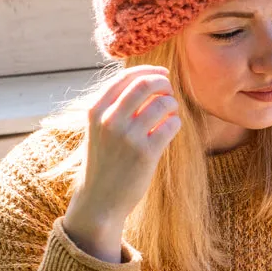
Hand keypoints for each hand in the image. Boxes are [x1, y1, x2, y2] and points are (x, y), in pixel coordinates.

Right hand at [63, 66, 180, 261]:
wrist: (100, 199)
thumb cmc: (105, 161)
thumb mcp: (99, 129)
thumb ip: (115, 106)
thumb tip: (146, 80)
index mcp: (96, 110)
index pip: (125, 77)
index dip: (148, 71)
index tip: (162, 74)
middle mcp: (110, 120)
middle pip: (145, 84)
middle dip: (163, 84)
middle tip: (170, 92)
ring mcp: (128, 136)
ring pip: (162, 103)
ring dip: (172, 105)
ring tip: (170, 113)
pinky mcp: (146, 153)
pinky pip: (171, 125)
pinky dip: (175, 123)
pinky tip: (170, 129)